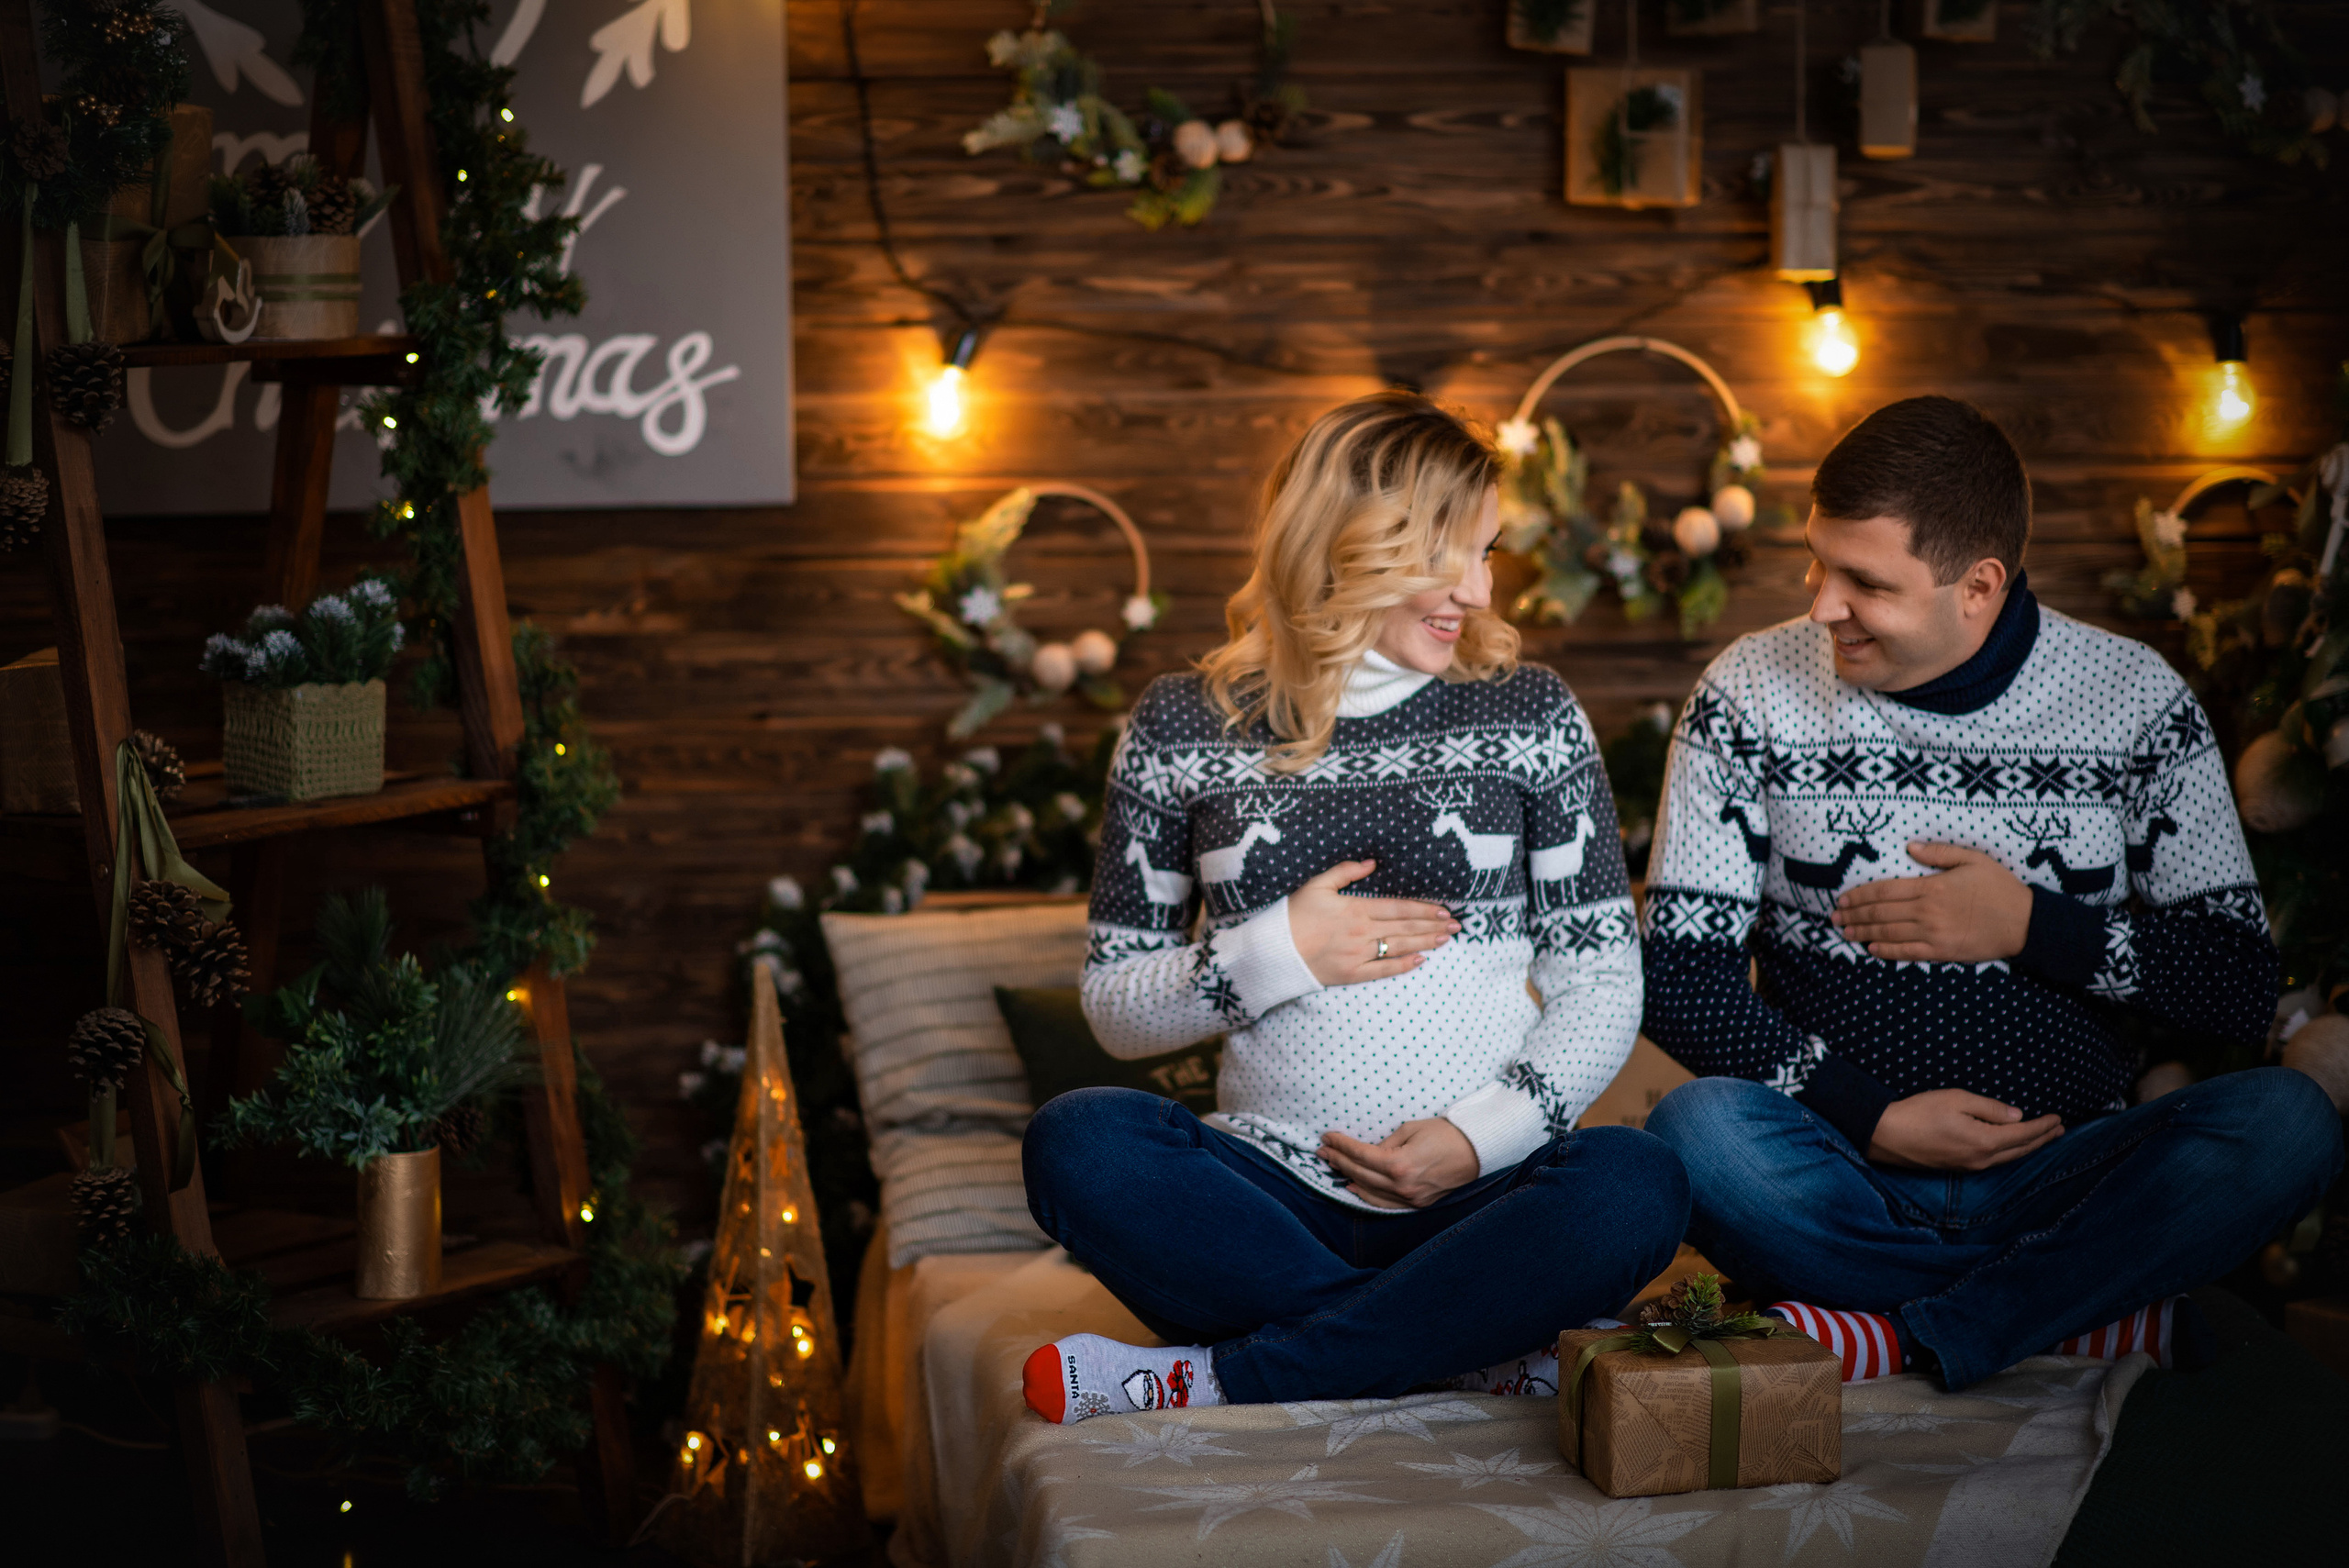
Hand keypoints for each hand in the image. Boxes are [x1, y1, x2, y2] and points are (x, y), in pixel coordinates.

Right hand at [1287, 860, 1458, 986]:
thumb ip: (1346, 871)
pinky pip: (1383, 970)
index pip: (1399, 908)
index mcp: (1356, 909)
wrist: (1274, 950)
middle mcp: (1362, 932)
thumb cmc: (1293, 915)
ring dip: (1426, 942)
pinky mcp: (1351, 974)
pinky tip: (1421, 960)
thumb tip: (1373, 862)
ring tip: (1446, 939)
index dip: (1424, 908)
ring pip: (1399, 947)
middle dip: (1433, 925)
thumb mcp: (1317, 885)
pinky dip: (1403, 965)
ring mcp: (1358, 955)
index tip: (1444, 909)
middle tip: (1457, 925)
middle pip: (1405, 928)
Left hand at [1318, 1118, 1480, 1208]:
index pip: (1360, 1155)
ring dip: (1348, 1178)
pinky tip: (1353, 1187)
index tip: (1326, 1137)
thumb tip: (1366, 1152)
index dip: (1341, 1145)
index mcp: (1400, 1164)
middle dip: (1338, 1161)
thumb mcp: (1411, 1129)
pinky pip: (1385, 1203)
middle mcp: (1402, 1186)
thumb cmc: (1446, 1133)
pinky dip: (1366, 1195)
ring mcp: (1410, 1199)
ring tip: (1332, 1166)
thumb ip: (1385, 1142)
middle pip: (1360, 1174)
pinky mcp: (1418, 1204)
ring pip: (1369, 1193)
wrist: (1477, 1151)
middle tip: (1322, 1150)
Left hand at [1832, 842, 2032, 963]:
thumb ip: (1939, 852)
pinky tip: (1870, 949)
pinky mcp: (1942, 952)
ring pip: (1888, 933)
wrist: (2025, 921)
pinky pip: (1907, 953)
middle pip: (1880, 912)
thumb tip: (1910, 846)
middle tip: (1834, 917)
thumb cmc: (1999, 887)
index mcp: (1932, 886)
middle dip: (1854, 915)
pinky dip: (1886, 951)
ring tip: (1845, 932)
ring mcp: (1934, 933)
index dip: (1859, 895)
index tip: (1842, 899)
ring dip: (1863, 933)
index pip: (1884, 890)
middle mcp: (1927, 911)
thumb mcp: (1972, 859)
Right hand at [1867, 1089, 2062, 1171]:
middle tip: (2060, 1130)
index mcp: (1984, 1141)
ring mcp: (1969, 1166)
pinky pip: (1994, 1161)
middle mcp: (1981, 1160)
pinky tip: (2011, 1147)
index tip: (2059, 1118)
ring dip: (2028, 1147)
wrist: (1885, 1135)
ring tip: (2043, 1139)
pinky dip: (2011, 1153)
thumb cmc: (1919, 1112)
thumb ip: (1990, 1108)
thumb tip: (2017, 1115)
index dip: (2043, 1126)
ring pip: (2008, 1159)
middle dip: (2042, 1139)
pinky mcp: (1958, 1167)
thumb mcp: (1957, 1100)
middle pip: (2021, 1150)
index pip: (2023, 1134)